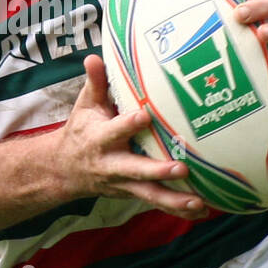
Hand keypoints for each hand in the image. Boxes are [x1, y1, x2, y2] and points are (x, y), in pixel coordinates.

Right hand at [54, 56, 211, 217]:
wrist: (66, 169)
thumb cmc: (82, 131)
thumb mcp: (84, 106)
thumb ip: (95, 83)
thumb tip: (94, 57)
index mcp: (100, 139)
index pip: (115, 131)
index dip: (129, 124)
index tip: (145, 115)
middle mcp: (113, 164)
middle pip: (136, 170)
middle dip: (157, 172)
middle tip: (181, 169)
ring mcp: (124, 183)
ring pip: (150, 194)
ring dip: (174, 200)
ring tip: (198, 201)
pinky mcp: (134, 193)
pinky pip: (157, 203)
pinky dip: (178, 209)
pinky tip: (201, 211)